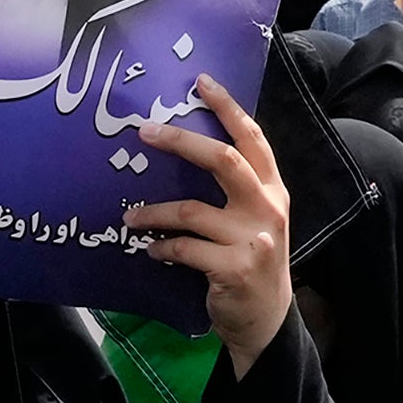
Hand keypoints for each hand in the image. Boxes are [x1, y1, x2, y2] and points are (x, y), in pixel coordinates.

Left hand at [126, 75, 296, 371]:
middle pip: (224, 160)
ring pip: (191, 210)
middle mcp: (267, 208)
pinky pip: (184, 248)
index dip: (227, 108)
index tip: (201, 82)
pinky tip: (151, 250)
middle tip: (145, 130)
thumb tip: (185, 150)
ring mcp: (253, 239)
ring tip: (130, 217)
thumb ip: (234, 190)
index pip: (252, 139)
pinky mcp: (234, 268)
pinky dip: (161, 248)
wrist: (266, 320)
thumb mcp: (253, 221)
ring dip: (153, 212)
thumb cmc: (251, 262)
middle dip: (181, 141)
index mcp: (272, 189)